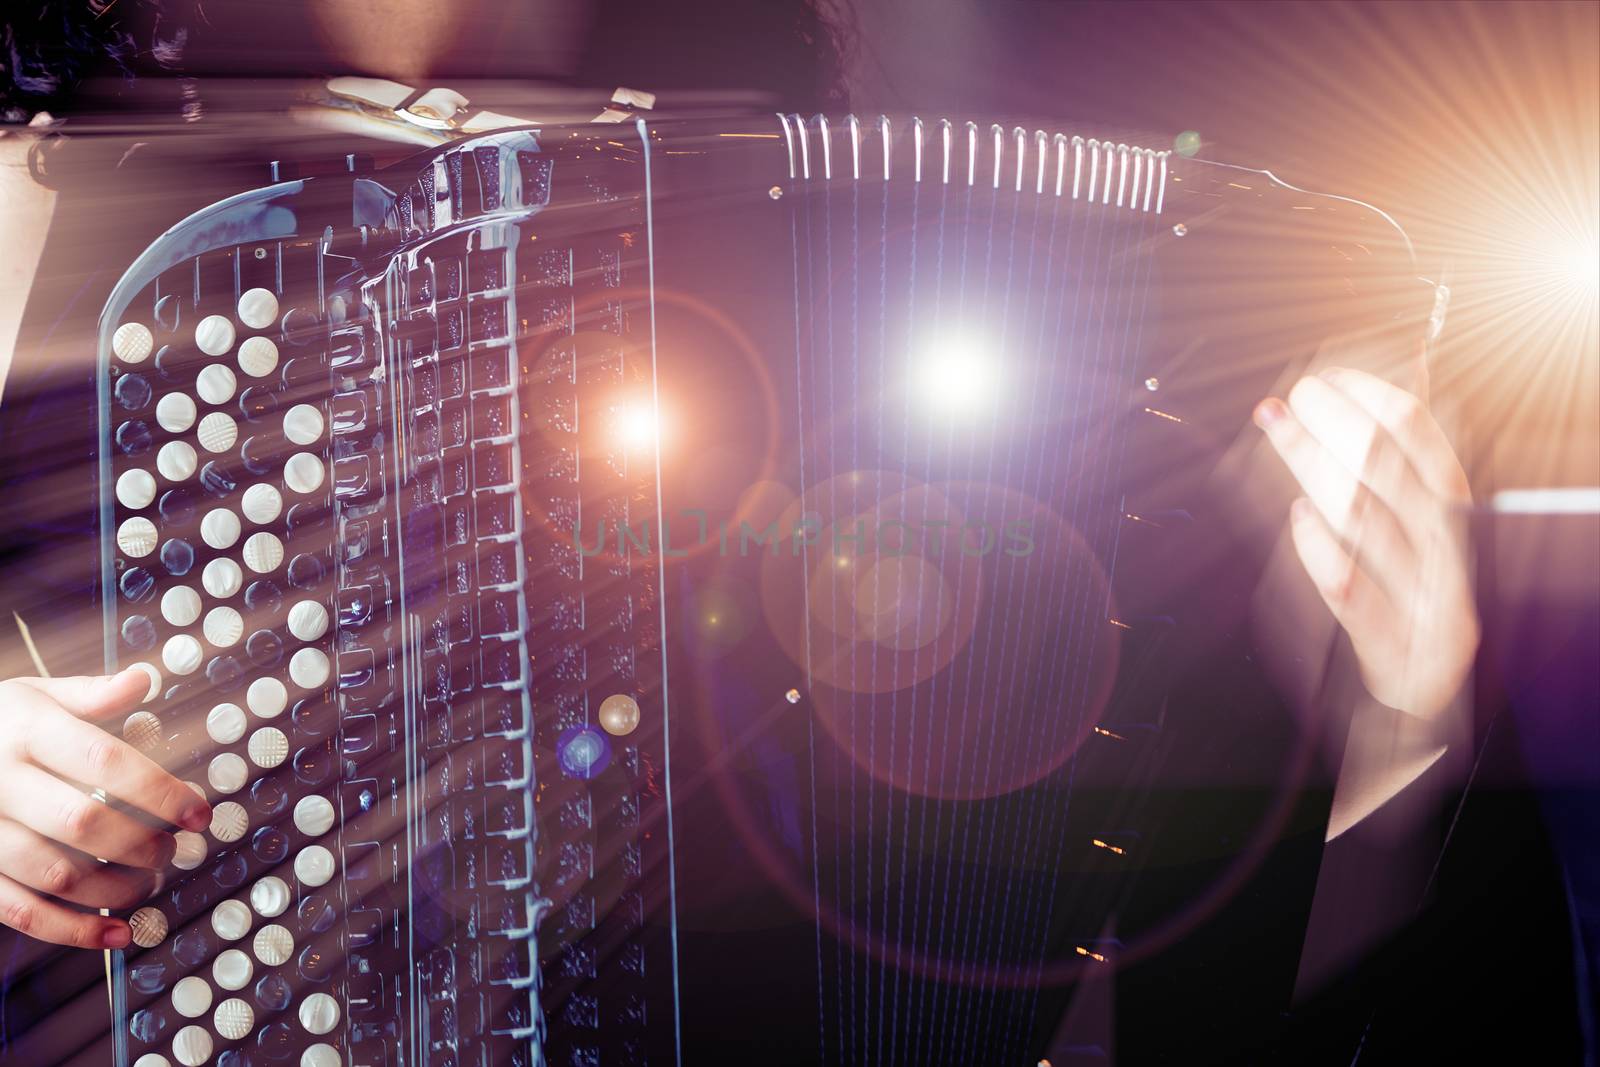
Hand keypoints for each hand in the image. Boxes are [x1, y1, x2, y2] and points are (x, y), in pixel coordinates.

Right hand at [0, 669, 210, 947]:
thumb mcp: (31, 696)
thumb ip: (89, 694)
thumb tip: (143, 678)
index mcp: (25, 731)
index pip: (105, 760)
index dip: (161, 791)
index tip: (200, 812)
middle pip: (84, 822)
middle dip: (143, 844)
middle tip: (175, 850)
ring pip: (56, 874)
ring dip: (116, 889)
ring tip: (150, 881)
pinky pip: (21, 912)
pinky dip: (72, 931)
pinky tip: (115, 934)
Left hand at [1254, 363, 1477, 718]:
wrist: (1423, 691)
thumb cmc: (1414, 588)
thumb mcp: (1422, 520)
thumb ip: (1410, 452)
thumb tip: (1408, 363)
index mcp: (1456, 511)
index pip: (1422, 438)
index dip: (1373, 397)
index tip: (1329, 375)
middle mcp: (1445, 551)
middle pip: (1388, 471)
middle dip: (1336, 424)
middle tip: (1292, 397)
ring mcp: (1419, 598)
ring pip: (1364, 522)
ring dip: (1313, 469)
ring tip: (1278, 434)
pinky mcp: (1388, 642)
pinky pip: (1351, 591)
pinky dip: (1320, 550)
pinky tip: (1296, 517)